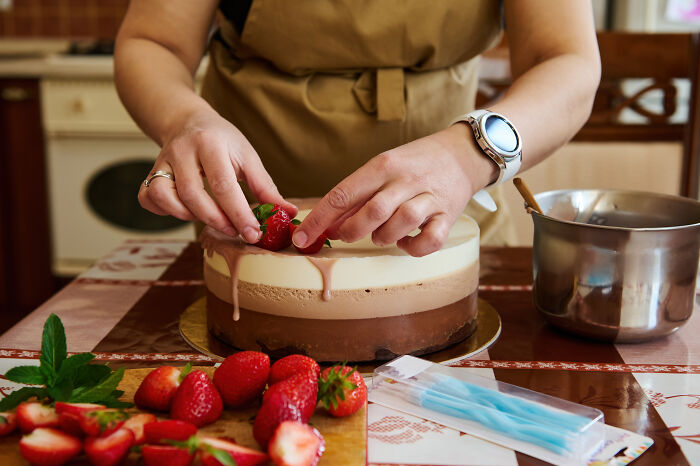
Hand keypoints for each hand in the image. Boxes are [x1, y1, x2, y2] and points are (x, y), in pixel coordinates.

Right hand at [138, 109, 296, 241]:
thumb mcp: (247, 156)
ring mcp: (162, 161)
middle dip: (216, 219)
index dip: (239, 213)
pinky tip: (185, 211)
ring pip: (165, 196)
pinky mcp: (150, 172)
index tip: (253, 232)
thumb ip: (265, 187)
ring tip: (212, 218)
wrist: (188, 121)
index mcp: (210, 143)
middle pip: (192, 194)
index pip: (223, 185)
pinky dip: (164, 211)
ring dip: (189, 216)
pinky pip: (148, 198)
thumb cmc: (223, 141)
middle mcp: (182, 151)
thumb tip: (288, 214)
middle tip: (235, 231)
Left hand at [293, 124, 496, 255]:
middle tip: (345, 236)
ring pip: (401, 222)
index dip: (319, 219)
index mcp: (382, 165)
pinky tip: (406, 241)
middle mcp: (405, 180)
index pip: (343, 193)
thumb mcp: (382, 167)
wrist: (461, 153)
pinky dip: (413, 247)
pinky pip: (430, 239)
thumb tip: (324, 222)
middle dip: (351, 230)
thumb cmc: (413, 164)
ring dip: (383, 237)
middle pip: (373, 210)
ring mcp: (429, 197)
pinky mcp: (448, 215)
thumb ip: (357, 194)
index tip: (302, 238)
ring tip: (379, 235)